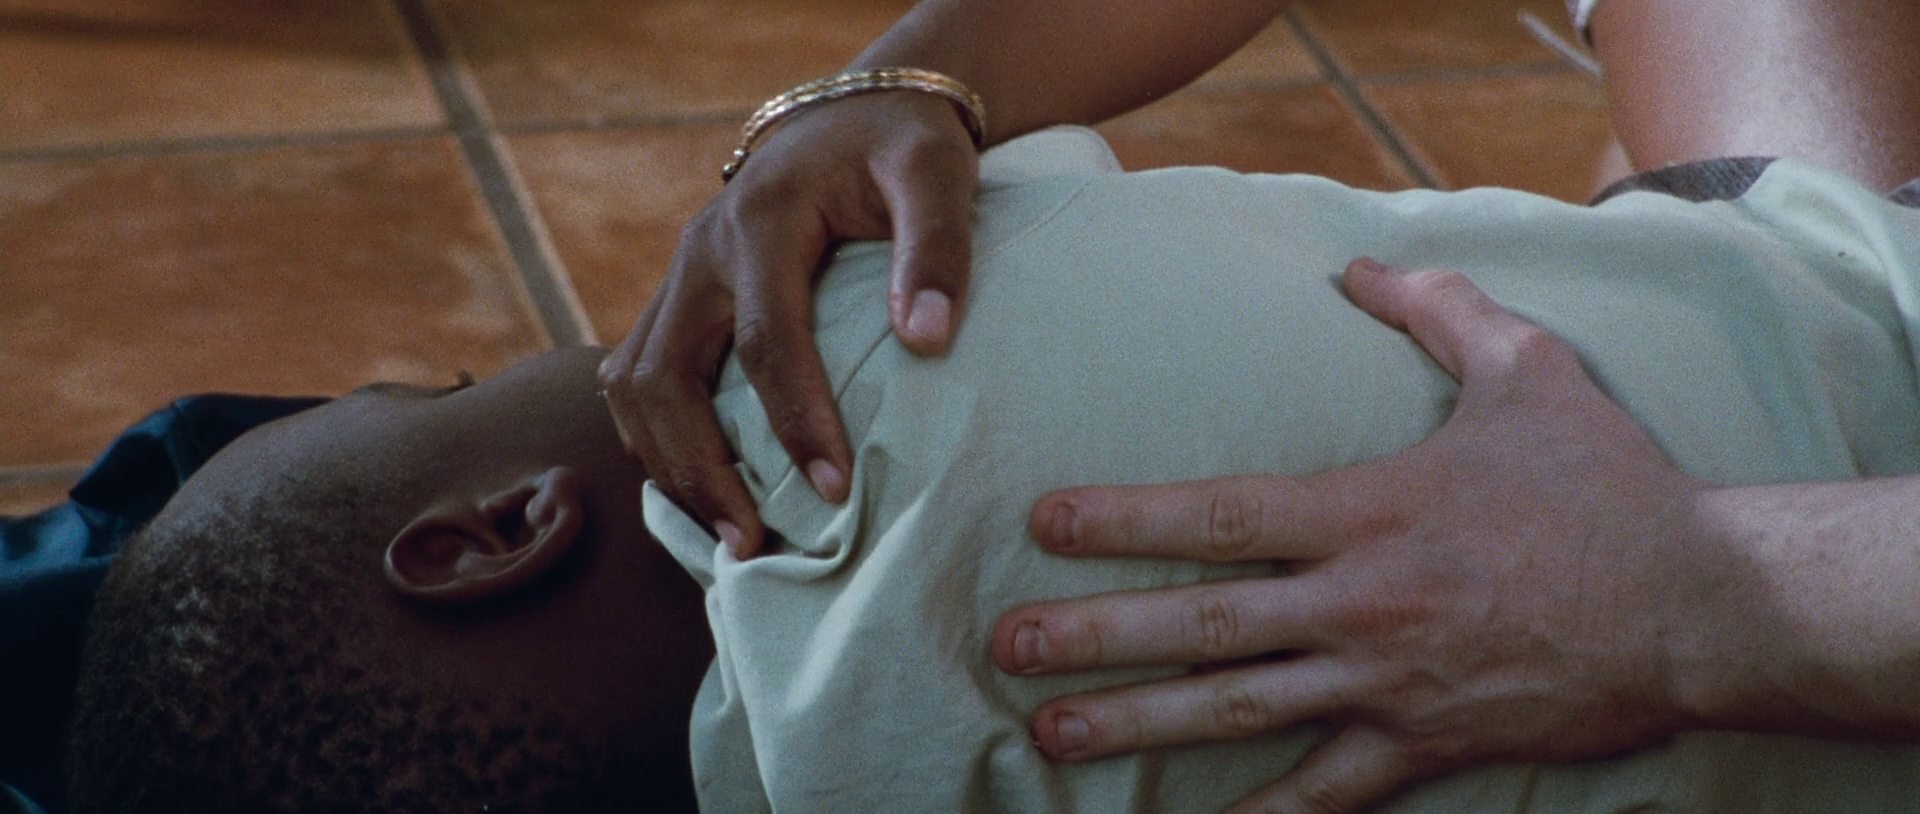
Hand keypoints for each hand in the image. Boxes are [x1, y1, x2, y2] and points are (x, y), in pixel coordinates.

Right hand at [599, 91, 980, 556]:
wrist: (855, 114)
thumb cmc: (904, 150)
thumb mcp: (937, 175)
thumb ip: (937, 250)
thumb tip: (926, 342)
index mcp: (761, 220)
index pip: (766, 340)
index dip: (796, 422)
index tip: (835, 492)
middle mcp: (701, 251)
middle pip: (663, 378)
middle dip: (699, 469)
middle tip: (752, 544)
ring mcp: (680, 277)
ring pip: (632, 386)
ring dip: (668, 467)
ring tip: (727, 537)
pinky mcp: (679, 301)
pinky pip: (639, 382)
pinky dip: (659, 444)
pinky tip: (701, 496)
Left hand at [991, 258, 1715, 812]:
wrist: (1702, 601)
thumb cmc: (1606, 483)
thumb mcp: (1527, 366)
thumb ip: (1432, 308)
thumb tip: (1355, 263)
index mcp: (1370, 509)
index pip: (1221, 513)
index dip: (1124, 519)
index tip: (1042, 524)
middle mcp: (1361, 602)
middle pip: (1203, 622)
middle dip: (1095, 635)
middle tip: (1007, 646)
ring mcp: (1388, 683)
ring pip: (1241, 711)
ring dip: (1139, 725)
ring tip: (1052, 736)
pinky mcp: (1425, 746)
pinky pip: (1326, 796)